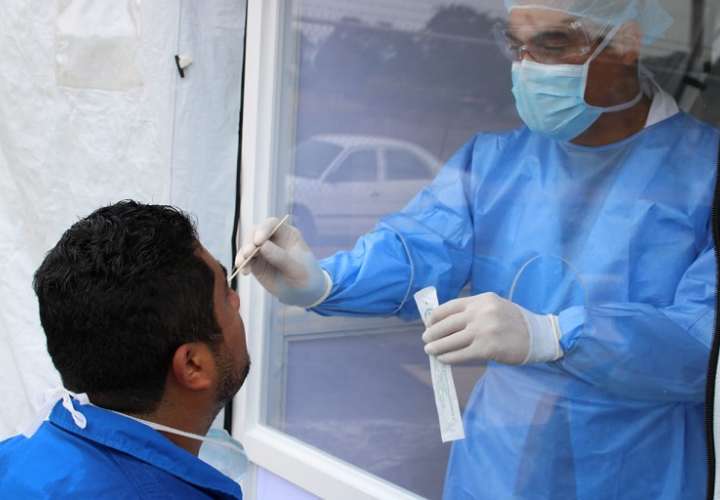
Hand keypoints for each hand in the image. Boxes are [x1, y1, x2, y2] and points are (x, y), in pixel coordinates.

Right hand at [239, 217, 330, 306]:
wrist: (303, 293)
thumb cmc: (305, 277)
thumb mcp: (297, 269)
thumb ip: (282, 257)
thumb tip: (262, 246)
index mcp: (287, 234)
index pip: (272, 224)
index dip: (263, 229)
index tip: (259, 241)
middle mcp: (273, 239)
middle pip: (255, 232)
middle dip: (250, 241)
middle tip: (248, 253)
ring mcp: (262, 250)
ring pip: (247, 245)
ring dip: (243, 254)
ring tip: (243, 264)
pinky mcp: (255, 263)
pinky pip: (245, 260)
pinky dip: (242, 264)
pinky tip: (244, 272)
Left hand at [422, 293, 561, 364]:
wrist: (538, 336)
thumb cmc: (513, 321)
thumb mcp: (493, 306)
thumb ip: (472, 310)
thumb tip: (444, 322)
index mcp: (480, 300)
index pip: (448, 307)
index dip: (434, 318)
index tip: (428, 324)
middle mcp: (480, 313)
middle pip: (446, 324)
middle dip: (432, 333)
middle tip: (426, 339)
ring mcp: (483, 331)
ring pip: (450, 340)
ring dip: (436, 347)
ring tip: (430, 350)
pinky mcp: (487, 348)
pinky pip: (461, 354)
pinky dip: (449, 357)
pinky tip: (443, 359)